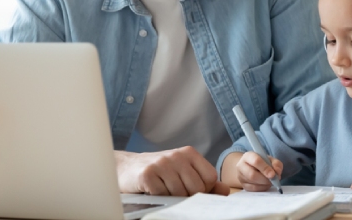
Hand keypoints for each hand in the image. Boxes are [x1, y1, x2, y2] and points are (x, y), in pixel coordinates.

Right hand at [115, 147, 229, 195]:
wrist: (127, 168)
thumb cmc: (159, 172)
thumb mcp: (183, 171)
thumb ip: (204, 180)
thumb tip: (225, 190)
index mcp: (190, 153)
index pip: (210, 178)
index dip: (203, 190)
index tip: (191, 189)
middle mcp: (177, 155)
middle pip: (197, 188)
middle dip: (188, 195)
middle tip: (175, 191)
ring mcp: (162, 163)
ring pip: (180, 193)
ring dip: (172, 197)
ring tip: (163, 190)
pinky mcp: (147, 174)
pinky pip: (163, 195)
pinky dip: (159, 197)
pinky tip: (153, 190)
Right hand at [236, 151, 283, 191]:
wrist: (251, 167)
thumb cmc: (262, 162)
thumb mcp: (270, 159)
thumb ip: (276, 164)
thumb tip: (277, 172)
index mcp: (248, 156)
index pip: (256, 161)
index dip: (265, 168)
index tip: (273, 174)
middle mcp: (241, 166)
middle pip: (252, 175)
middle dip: (265, 179)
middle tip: (273, 180)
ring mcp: (240, 177)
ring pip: (253, 183)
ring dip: (265, 184)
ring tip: (271, 181)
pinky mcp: (243, 185)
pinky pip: (254, 189)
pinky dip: (263, 188)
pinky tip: (266, 184)